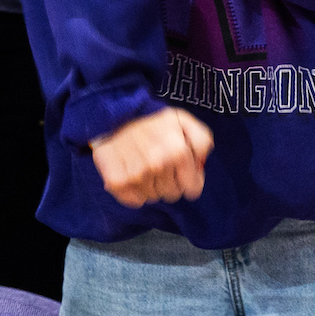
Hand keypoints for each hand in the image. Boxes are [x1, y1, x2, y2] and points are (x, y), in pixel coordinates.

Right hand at [90, 107, 214, 205]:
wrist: (113, 115)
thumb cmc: (152, 120)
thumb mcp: (183, 120)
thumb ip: (201, 140)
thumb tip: (201, 162)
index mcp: (178, 152)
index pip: (192, 189)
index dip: (189, 181)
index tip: (182, 172)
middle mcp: (157, 166)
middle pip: (172, 194)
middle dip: (171, 182)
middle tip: (161, 164)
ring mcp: (136, 176)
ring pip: (154, 197)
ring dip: (152, 186)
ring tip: (145, 166)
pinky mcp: (117, 182)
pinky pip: (135, 201)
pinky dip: (135, 192)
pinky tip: (133, 174)